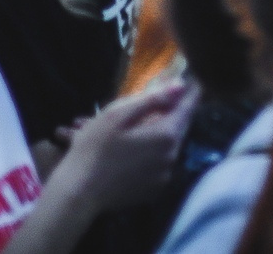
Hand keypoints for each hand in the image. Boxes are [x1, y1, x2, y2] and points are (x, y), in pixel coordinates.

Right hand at [50, 79, 195, 210]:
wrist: (80, 192)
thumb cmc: (95, 147)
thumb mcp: (119, 114)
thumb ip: (153, 98)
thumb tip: (180, 85)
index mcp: (166, 135)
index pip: (188, 108)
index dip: (191, 92)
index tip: (193, 79)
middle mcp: (172, 157)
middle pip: (178, 126)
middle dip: (170, 111)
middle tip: (157, 98)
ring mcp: (164, 176)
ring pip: (167, 145)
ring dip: (157, 132)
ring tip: (134, 123)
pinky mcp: (154, 189)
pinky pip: (159, 162)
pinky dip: (151, 151)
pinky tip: (131, 147)